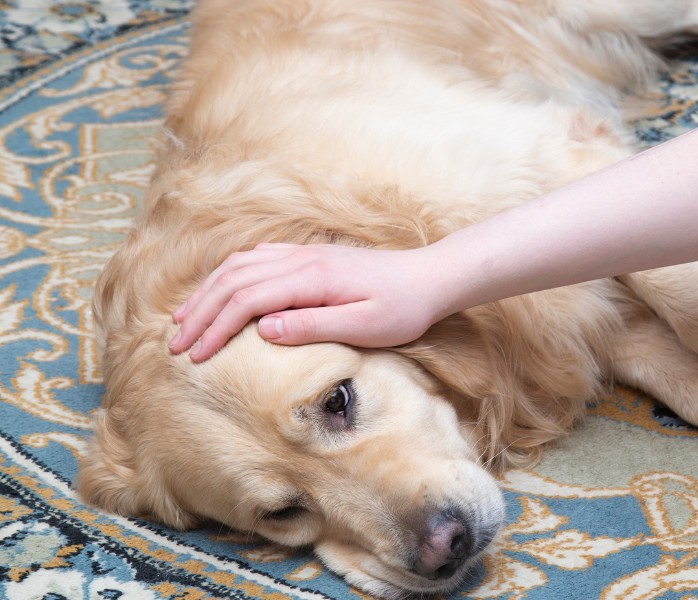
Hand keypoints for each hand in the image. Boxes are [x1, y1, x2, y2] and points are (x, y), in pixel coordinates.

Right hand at [168, 243, 443, 360]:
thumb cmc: (404, 308)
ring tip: (184, 319)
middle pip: (233, 280)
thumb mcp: (365, 326)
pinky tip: (221, 290)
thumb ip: (313, 326)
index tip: (193, 356)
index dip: (215, 328)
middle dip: (200, 312)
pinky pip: (257, 258)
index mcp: (311, 279)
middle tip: (174, 344)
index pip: (246, 300)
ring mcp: (304, 254)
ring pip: (240, 266)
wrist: (430, 277)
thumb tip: (263, 330)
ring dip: (208, 292)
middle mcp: (301, 259)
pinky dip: (229, 275)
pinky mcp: (310, 256)